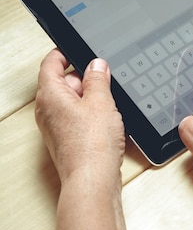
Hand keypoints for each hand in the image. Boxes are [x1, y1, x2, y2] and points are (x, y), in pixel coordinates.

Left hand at [36, 49, 124, 183]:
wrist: (93, 180)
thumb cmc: (92, 145)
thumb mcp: (101, 101)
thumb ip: (98, 78)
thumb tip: (96, 65)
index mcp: (49, 95)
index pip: (51, 63)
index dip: (65, 53)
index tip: (78, 49)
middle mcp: (47, 110)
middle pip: (63, 82)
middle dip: (84, 79)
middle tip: (104, 80)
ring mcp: (55, 127)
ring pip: (72, 102)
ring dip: (90, 99)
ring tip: (108, 105)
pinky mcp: (66, 140)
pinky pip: (77, 118)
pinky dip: (91, 115)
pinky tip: (107, 122)